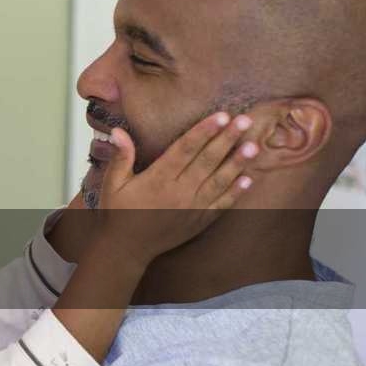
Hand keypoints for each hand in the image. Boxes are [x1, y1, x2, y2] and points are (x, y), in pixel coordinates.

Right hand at [96, 112, 255, 266]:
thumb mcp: (112, 184)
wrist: (127, 250)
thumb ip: (121, 157)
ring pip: (219, 181)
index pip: (185, 149)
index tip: (221, 116)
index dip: (204, 131)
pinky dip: (235, 192)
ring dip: (237, 163)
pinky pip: (221, 205)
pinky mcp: (199, 221)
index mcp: (158, 179)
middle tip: (245, 121)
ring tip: (253, 146)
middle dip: (226, 139)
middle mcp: (179, 192)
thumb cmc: (118, 213)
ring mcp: (192, 208)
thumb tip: (117, 131)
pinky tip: (248, 179)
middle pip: (207, 161)